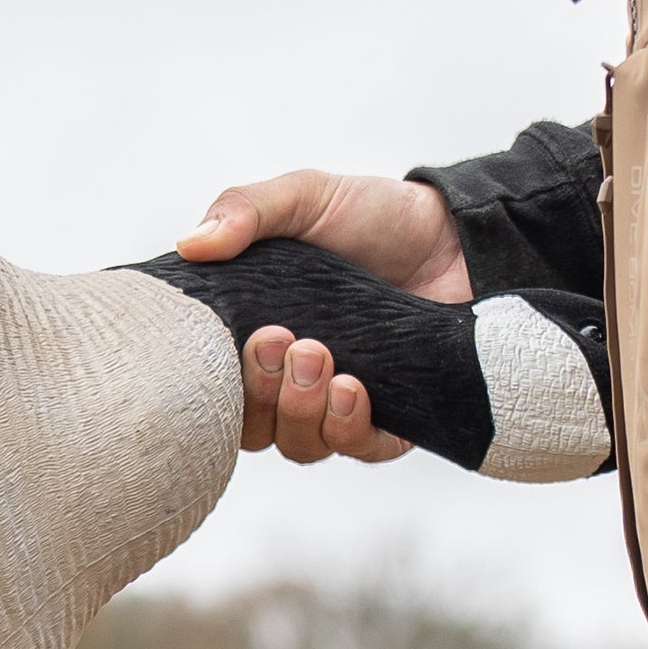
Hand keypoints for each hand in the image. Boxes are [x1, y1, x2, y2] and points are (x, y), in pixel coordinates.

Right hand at [179, 169, 471, 463]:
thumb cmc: (376, 217)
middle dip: (261, 394)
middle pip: (253, 431)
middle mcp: (292, 386)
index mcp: (259, 345)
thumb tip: (191, 243)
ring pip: (300, 446)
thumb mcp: (303, 198)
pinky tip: (352, 389)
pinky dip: (347, 429)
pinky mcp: (391, 422)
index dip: (217, 383)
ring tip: (320, 355)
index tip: (243, 337)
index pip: (217, 393)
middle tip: (284, 339)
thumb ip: (244, 209)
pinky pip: (358, 450)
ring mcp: (339, 409)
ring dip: (301, 410)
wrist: (456, 232)